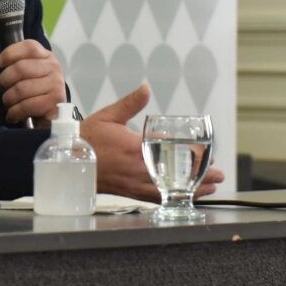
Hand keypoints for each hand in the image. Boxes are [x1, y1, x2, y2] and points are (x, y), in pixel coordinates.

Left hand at [0, 40, 65, 124]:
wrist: (52, 117)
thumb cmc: (35, 94)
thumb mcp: (30, 75)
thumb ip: (19, 64)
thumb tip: (0, 62)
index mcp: (47, 57)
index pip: (29, 47)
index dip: (10, 53)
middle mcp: (54, 68)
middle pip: (20, 68)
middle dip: (5, 81)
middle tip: (4, 89)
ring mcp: (56, 84)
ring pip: (21, 89)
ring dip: (9, 100)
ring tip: (9, 104)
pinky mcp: (54, 102)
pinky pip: (26, 105)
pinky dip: (14, 113)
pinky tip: (13, 115)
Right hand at [80, 84, 224, 201]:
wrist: (66, 160)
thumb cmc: (87, 138)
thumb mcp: (109, 116)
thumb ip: (130, 103)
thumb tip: (145, 88)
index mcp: (133, 148)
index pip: (168, 150)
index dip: (189, 153)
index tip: (205, 152)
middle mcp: (136, 168)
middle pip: (174, 174)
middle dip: (199, 175)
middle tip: (219, 175)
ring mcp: (133, 182)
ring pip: (167, 189)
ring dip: (191, 189)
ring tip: (210, 188)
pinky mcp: (128, 192)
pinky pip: (154, 197)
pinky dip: (172, 197)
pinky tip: (183, 196)